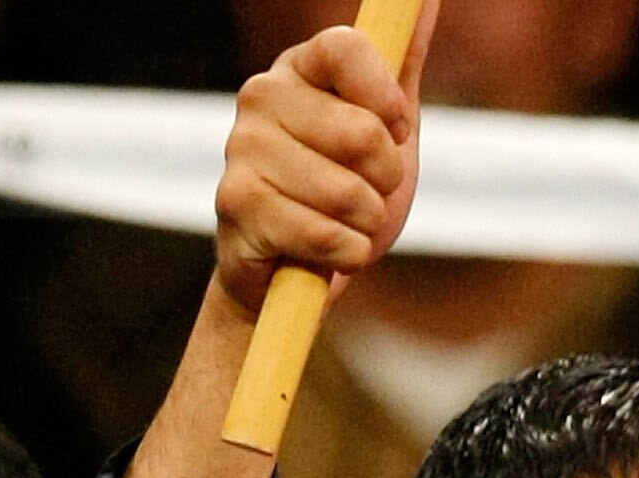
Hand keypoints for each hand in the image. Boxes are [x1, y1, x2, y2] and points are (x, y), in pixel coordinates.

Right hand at [212, 7, 440, 318]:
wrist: (296, 266)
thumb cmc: (345, 189)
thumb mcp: (387, 127)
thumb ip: (401, 62)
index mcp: (300, 68)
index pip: (351, 49)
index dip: (388, 101)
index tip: (394, 130)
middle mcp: (262, 96)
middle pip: (365, 135)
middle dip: (385, 182)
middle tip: (365, 193)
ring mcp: (242, 148)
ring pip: (350, 195)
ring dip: (365, 225)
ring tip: (341, 223)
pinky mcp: (236, 204)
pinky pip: (326, 236)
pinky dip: (345, 254)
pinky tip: (325, 251)